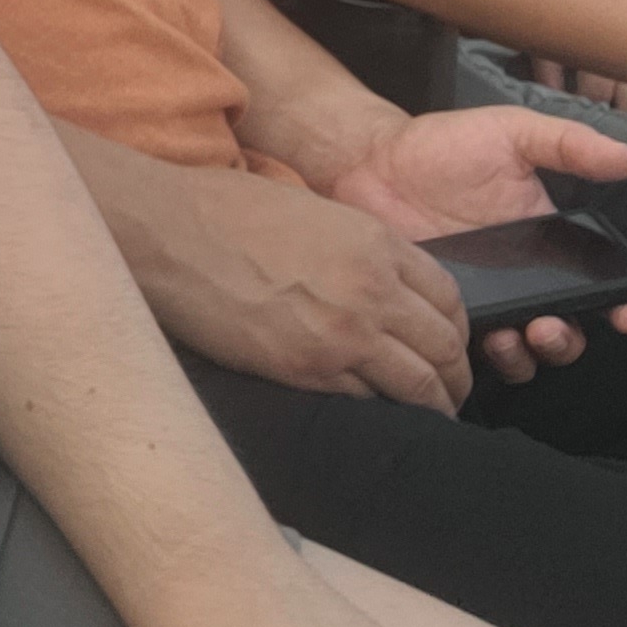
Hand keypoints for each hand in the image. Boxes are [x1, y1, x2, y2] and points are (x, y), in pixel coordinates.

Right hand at [138, 168, 473, 410]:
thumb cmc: (225, 211)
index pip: (449, 297)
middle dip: (455, 375)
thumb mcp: (312, 213)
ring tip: (431, 415)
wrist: (169, 233)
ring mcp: (343, 336)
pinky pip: (366, 402)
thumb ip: (357, 249)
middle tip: (452, 390)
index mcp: (375, 243)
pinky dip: (379, 410)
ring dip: (432, 404)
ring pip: (418, 385)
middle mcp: (372, 291)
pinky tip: (377, 415)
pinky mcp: (307, 370)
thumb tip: (378, 282)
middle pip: (444, 347)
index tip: (451, 344)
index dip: (457, 328)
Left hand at [329, 106, 626, 383]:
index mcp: (549, 244)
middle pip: (566, 333)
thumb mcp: (511, 133)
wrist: (371, 162)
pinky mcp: (443, 315)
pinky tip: (474, 337)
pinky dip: (478, 357)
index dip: (623, 307)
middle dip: (567, 340)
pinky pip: (469, 351)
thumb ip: (567, 143)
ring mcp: (485, 302)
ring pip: (524, 354)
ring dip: (528, 356)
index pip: (600, 287)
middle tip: (550, 326)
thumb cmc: (443, 146)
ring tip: (515, 334)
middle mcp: (524, 281)